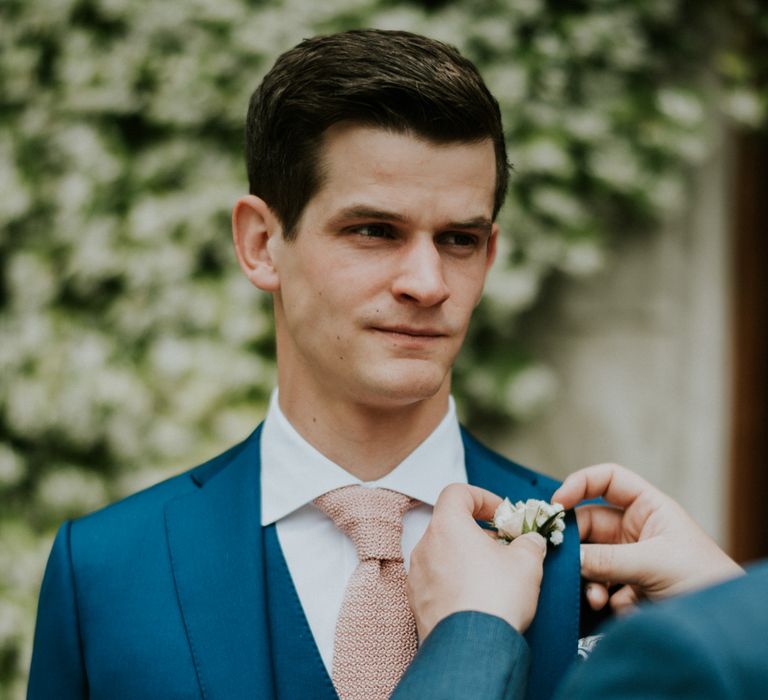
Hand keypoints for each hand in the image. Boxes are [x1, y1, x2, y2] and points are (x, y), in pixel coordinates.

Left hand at [407, 483, 546, 639]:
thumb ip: (529, 541)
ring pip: (442, 552)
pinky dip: (454, 580)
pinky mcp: (417, 601)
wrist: (473, 648)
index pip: (457, 492)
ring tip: (492, 575)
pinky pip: (436, 579)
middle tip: (503, 547)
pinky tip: (477, 597)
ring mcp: (417, 575)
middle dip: (478, 532)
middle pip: (450, 524)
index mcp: (447, 526)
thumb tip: (530, 541)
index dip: (482, 497)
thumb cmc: (495, 598)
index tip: (501, 514)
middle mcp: (425, 546)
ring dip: (466, 556)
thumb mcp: (527, 561)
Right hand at [552, 463, 743, 612]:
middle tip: (559, 558)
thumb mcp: (654, 563)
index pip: (607, 480)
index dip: (579, 484)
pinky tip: (612, 608)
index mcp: (648, 508)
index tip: (556, 503)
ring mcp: (630, 560)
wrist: (726, 627)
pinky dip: (599, 597)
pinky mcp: (628, 589)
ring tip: (596, 597)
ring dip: (587, 576)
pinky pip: (599, 586)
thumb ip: (607, 559)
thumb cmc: (706, 581)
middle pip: (589, 524)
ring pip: (590, 558)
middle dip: (576, 543)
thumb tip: (566, 557)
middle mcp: (636, 530)